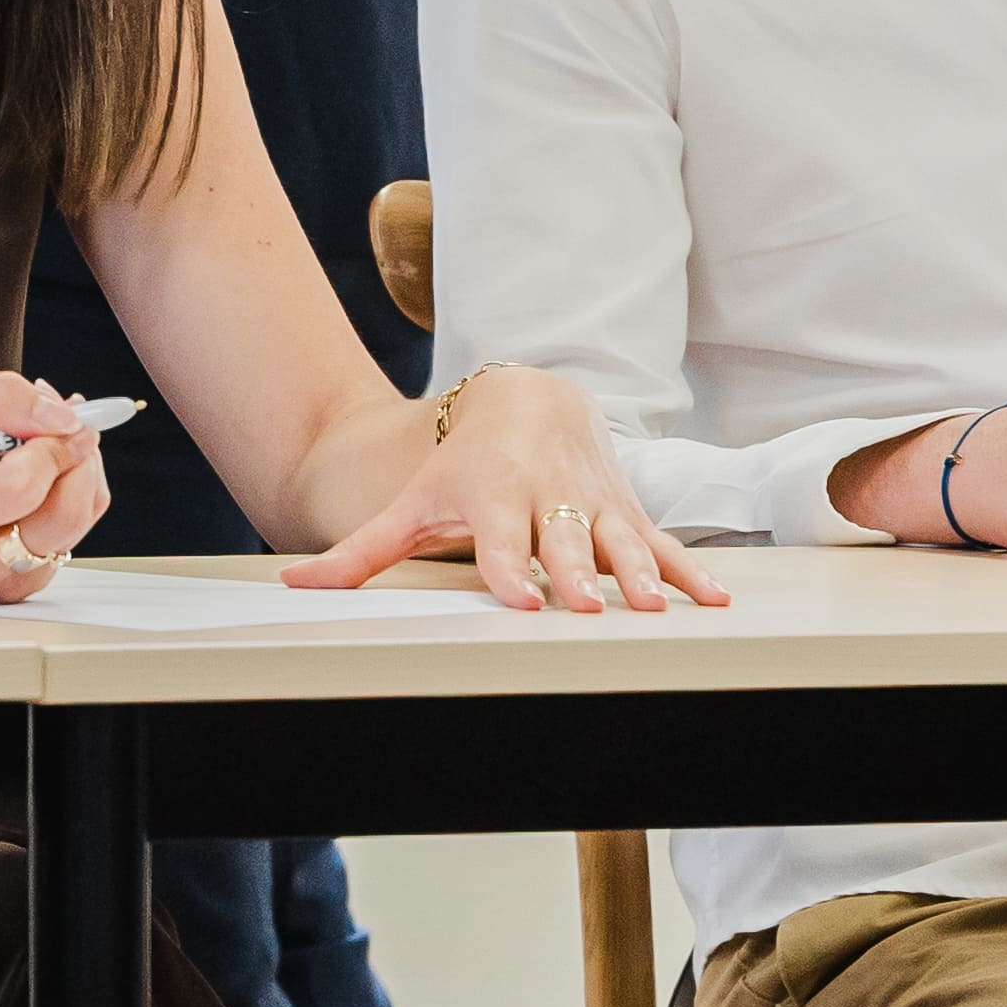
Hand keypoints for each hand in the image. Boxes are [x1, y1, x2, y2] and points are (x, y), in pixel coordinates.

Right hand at [0, 374, 107, 603]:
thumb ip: (5, 400)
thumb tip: (65, 419)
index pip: (22, 487)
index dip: (49, 448)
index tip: (52, 421)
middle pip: (65, 516)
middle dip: (76, 460)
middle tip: (65, 427)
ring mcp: (2, 582)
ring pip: (78, 523)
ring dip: (77, 473)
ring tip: (42, 447)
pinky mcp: (24, 585)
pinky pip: (74, 534)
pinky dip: (70, 496)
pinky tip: (41, 476)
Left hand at [286, 365, 725, 611]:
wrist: (525, 398)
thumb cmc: (461, 465)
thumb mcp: (411, 504)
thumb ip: (360, 553)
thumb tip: (294, 588)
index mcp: (492, 502)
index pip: (499, 544)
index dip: (510, 569)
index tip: (523, 598)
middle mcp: (546, 502)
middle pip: (563, 544)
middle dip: (577, 574)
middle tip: (594, 606)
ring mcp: (592, 506)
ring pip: (619, 542)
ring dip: (638, 575)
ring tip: (651, 607)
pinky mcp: (627, 511)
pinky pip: (663, 543)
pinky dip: (690, 570)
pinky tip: (713, 602)